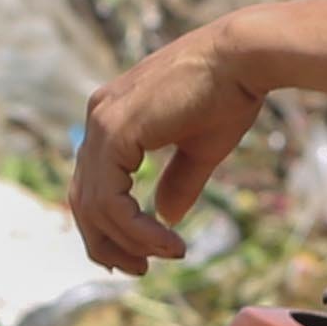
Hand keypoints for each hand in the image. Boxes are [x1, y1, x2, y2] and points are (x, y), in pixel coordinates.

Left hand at [70, 18, 262, 270]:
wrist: (243, 57)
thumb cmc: (229, 93)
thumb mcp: (199, 149)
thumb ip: (177, 182)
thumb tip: (167, 216)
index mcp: (113, 116)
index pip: (92, 183)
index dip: (107, 226)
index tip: (138, 254)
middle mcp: (99, 116)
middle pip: (83, 199)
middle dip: (108, 243)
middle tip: (140, 269)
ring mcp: (102, 122)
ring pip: (94, 206)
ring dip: (127, 241)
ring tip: (163, 256)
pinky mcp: (115, 131)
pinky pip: (110, 200)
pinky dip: (135, 229)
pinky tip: (167, 241)